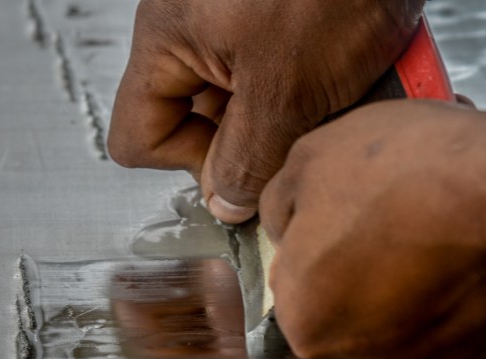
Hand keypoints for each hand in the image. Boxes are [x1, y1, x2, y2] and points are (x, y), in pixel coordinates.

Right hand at [107, 0, 424, 222]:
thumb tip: (224, 201)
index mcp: (170, 40)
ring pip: (247, 109)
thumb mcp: (283, 90)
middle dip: (253, 140)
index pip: (138, 135)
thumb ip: (245, 159)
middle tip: (296, 129)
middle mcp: (196, 35)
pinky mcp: (277, 30)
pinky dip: (315, 94)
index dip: (188, 164)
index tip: (241, 164)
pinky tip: (347, 82)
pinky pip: (282, 83)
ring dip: (292, 118)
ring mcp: (238, 31)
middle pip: (198, 125)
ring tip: (332, 96)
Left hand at [260, 100, 485, 358]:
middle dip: (360, 271)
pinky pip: (456, 333)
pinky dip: (457, 304)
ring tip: (433, 234)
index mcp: (307, 321)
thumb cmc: (419, 174)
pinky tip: (468, 260)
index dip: (317, 245)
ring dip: (410, 289)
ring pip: (402, 327)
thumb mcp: (312, 157)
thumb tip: (281, 220)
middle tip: (391, 222)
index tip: (342, 220)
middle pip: (348, 314)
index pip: (293, 287)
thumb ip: (277, 202)